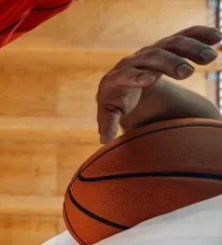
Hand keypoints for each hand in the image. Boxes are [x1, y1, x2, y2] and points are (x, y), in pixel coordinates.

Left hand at [97, 26, 220, 142]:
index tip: (150, 80)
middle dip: (169, 62)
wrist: (124, 83)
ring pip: (172, 44)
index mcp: (118, 77)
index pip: (126, 74)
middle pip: (153, 56)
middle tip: (188, 74)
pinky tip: (217, 38)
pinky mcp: (167, 46)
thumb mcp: (110, 112)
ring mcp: (152, 51)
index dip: (137, 76)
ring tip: (211, 58)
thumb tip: (105, 139)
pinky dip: (201, 35)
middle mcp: (135, 60)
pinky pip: (185, 36)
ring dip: (191, 48)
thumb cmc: (116, 101)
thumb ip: (108, 123)